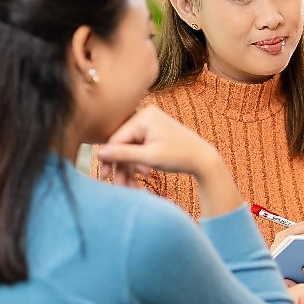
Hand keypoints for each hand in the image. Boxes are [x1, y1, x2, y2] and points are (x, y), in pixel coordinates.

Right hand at [94, 106, 219, 184]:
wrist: (204, 160)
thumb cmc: (180, 156)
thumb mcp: (150, 157)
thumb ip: (124, 155)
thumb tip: (98, 153)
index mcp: (144, 117)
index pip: (117, 139)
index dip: (109, 159)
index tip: (104, 177)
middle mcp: (145, 117)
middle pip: (123, 145)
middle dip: (121, 167)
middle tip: (119, 186)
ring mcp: (150, 125)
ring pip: (130, 150)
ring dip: (129, 169)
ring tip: (133, 186)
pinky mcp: (153, 134)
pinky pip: (139, 149)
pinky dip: (139, 163)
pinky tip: (145, 174)